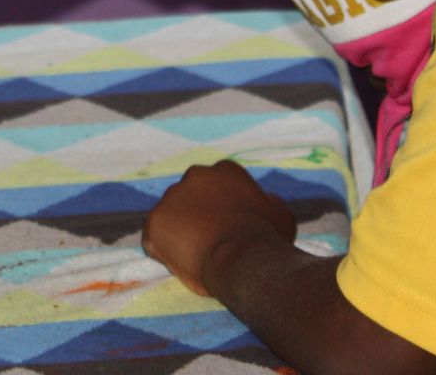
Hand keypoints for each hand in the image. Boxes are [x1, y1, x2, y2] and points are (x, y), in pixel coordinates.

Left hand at [143, 160, 296, 297]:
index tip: (229, 231)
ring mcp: (171, 198)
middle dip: (197, 218)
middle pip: (191, 198)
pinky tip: (183, 264)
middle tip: (211, 245)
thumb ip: (270, 203)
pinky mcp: (154, 224)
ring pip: (172, 218)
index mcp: (224, 171)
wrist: (243, 258)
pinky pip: (155, 239)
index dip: (223, 211)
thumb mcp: (281, 215)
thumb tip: (266, 198)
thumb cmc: (267, 239)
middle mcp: (194, 176)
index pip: (217, 188)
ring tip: (198, 258)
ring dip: (180, 234)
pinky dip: (164, 252)